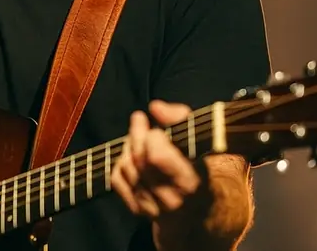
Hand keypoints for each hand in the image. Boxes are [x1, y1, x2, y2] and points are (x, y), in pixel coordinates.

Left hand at [111, 101, 212, 244]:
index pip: (157, 156)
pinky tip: (131, 156)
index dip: (153, 137)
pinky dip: (120, 163)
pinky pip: (117, 180)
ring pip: (126, 168)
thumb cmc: (199, 168)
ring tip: (137, 138)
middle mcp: (170, 199)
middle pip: (139, 159)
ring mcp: (151, 207)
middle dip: (136, 134)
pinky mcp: (137, 209)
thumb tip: (155, 107)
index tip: (157, 129)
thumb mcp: (199, 141)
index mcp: (189, 182)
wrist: (199, 209)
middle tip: (139, 120)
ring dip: (128, 147)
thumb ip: (180, 118)